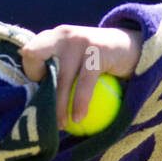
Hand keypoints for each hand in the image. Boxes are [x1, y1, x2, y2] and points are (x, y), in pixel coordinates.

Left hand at [19, 25, 141, 130]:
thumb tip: (35, 101)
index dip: (31, 73)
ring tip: (61, 125)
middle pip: (35, 57)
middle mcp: (62, 35)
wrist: (132, 46)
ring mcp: (78, 41)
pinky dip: (80, 104)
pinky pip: (84, 84)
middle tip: (43, 112)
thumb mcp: (74, 59)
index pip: (29, 53)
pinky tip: (79, 118)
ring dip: (59, 106)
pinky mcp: (96, 52)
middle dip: (36, 84)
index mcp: (52, 36)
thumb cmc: (97, 61)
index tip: (42, 90)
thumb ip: (56, 70)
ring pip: (60, 79)